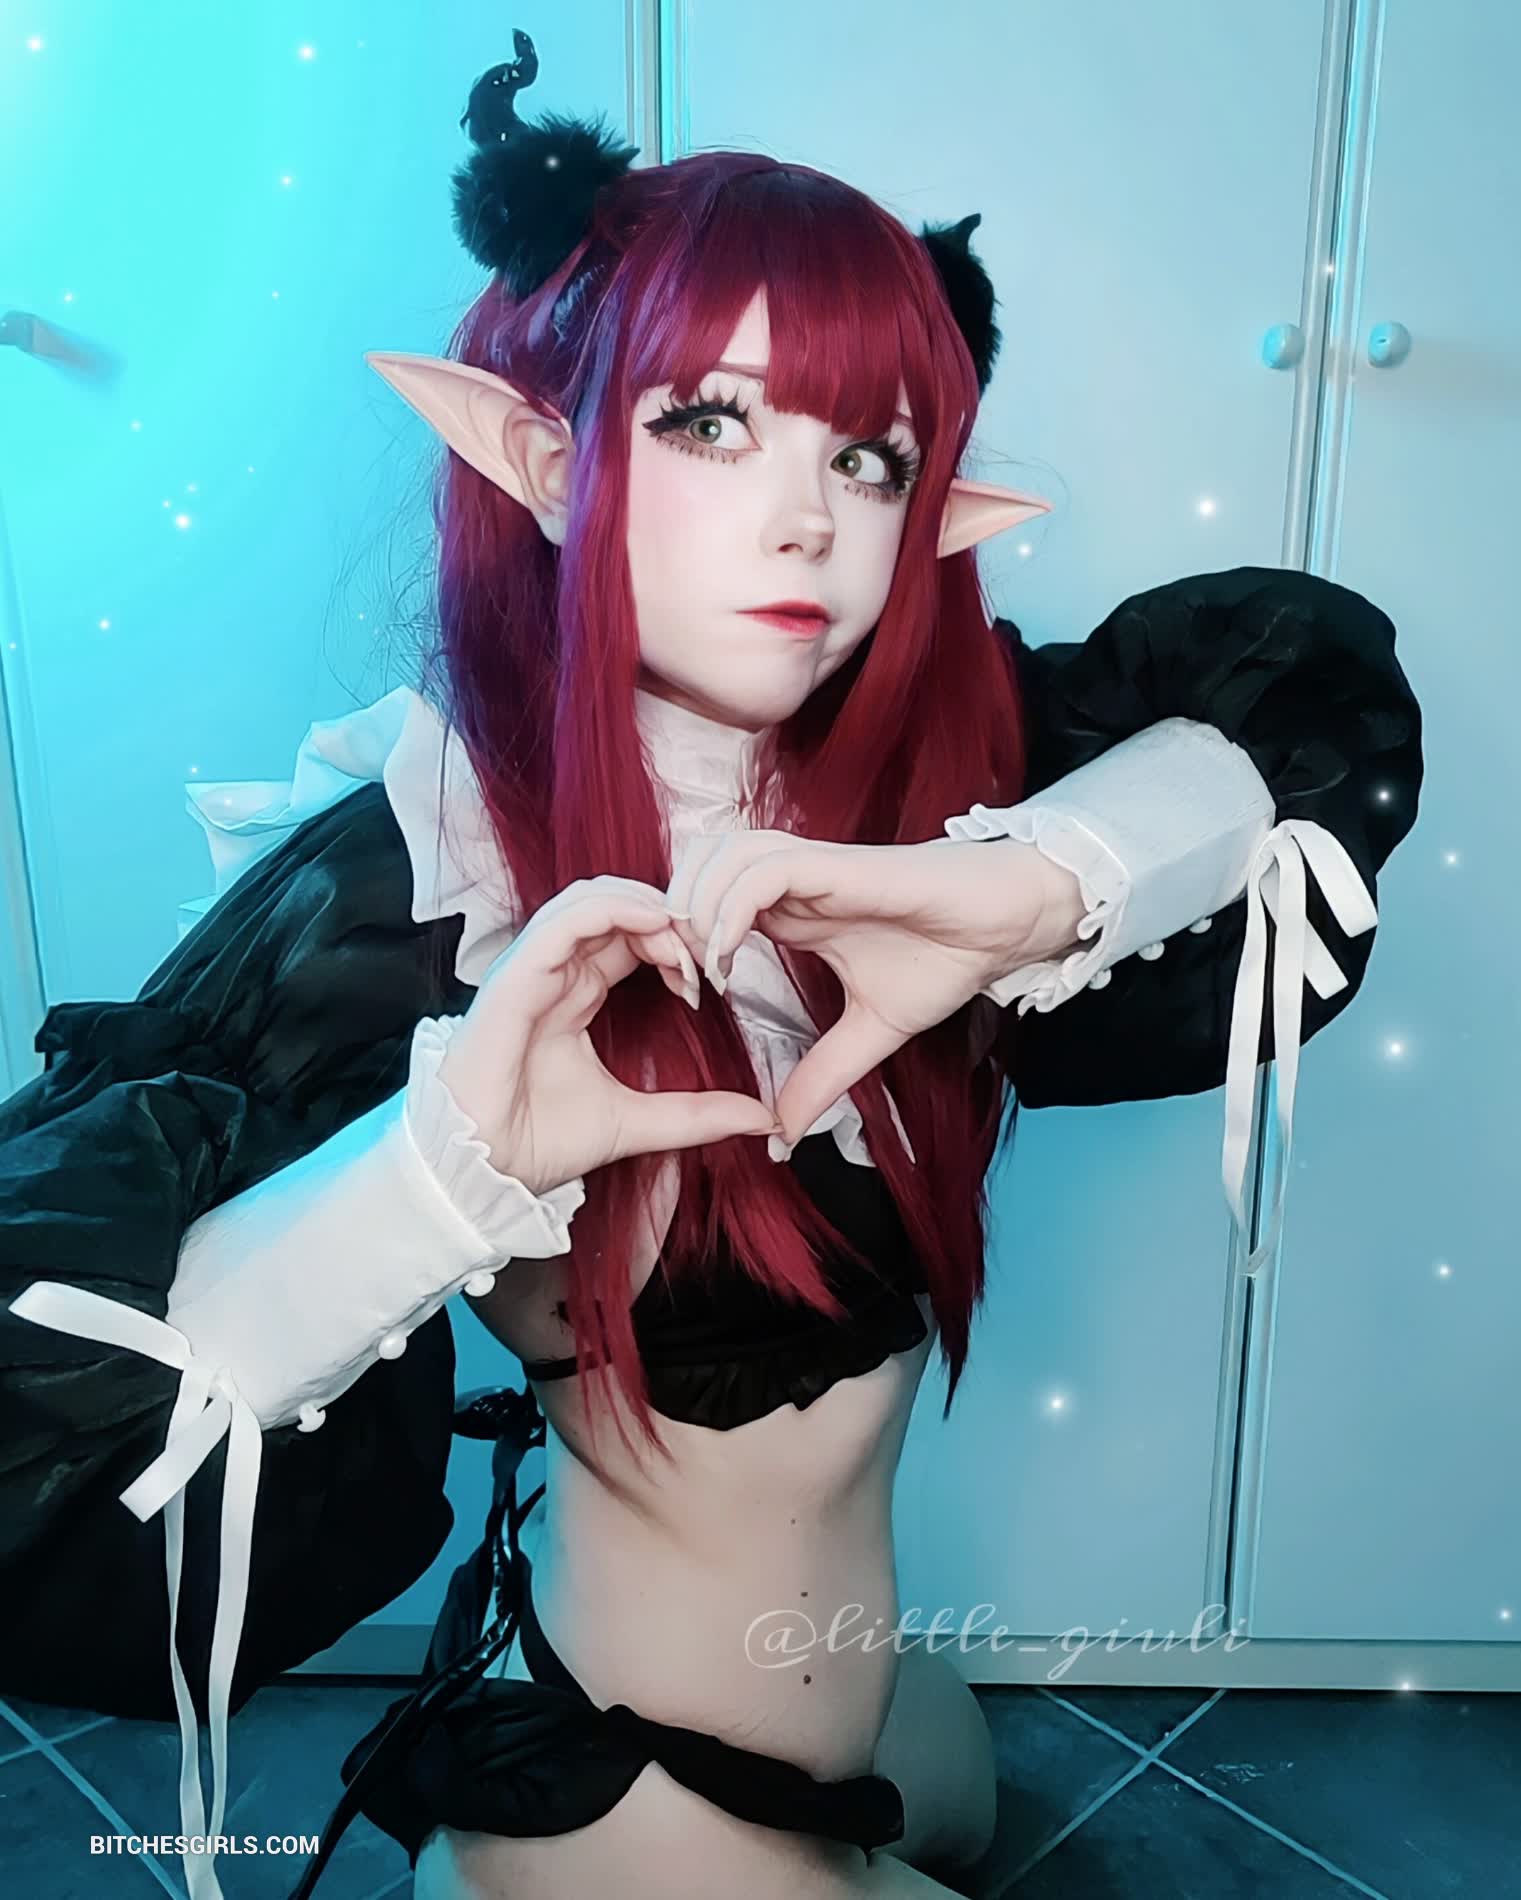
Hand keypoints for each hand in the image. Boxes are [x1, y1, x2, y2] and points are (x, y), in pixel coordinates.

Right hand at [437, 874, 779, 1194]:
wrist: (480, 1171)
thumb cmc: (536, 1144)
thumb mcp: (637, 1123)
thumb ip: (696, 1115)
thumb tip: (762, 1118)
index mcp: (574, 994)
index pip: (628, 938)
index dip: (674, 942)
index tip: (710, 976)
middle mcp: (552, 973)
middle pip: (615, 908)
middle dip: (668, 917)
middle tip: (707, 948)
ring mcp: (530, 970)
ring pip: (589, 900)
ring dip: (645, 908)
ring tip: (683, 936)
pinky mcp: (513, 978)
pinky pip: (562, 921)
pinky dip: (611, 910)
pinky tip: (652, 922)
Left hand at [667, 832, 1070, 1145]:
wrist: (1005, 926)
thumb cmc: (945, 958)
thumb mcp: (870, 1033)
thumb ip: (823, 1076)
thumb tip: (785, 1135)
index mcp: (791, 910)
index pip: (708, 902)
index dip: (685, 942)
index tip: (688, 995)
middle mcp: (793, 881)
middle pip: (698, 867)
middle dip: (674, 916)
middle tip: (678, 977)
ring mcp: (813, 868)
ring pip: (722, 856)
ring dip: (698, 907)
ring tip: (703, 967)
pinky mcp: (839, 866)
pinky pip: (765, 870)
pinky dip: (733, 906)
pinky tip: (731, 954)